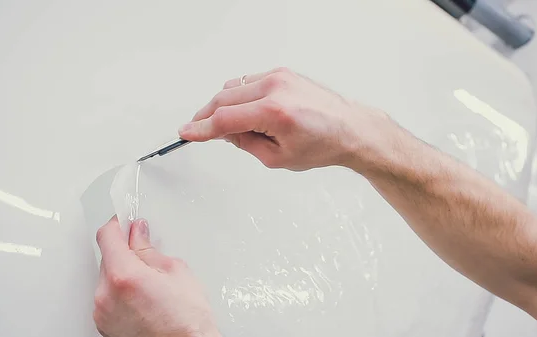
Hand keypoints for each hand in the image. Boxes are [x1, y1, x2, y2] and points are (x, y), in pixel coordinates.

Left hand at [94, 216, 219, 336]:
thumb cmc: (186, 320)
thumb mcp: (175, 271)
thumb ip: (149, 249)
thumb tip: (137, 234)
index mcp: (124, 276)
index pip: (108, 236)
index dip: (118, 224)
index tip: (125, 221)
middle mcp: (106, 295)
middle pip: (107, 257)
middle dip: (125, 251)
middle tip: (146, 253)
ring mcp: (102, 312)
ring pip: (107, 278)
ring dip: (123, 272)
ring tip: (150, 283)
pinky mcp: (104, 325)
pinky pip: (108, 297)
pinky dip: (121, 292)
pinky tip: (144, 297)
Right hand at [178, 67, 390, 170]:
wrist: (349, 129)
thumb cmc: (322, 145)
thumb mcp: (278, 158)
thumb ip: (245, 144)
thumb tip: (224, 132)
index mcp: (274, 112)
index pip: (224, 119)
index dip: (201, 128)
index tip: (186, 132)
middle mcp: (275, 88)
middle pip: (223, 99)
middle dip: (208, 117)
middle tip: (202, 131)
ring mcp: (279, 77)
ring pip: (233, 87)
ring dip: (224, 106)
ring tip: (237, 128)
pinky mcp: (282, 73)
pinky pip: (248, 82)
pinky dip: (240, 96)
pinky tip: (248, 113)